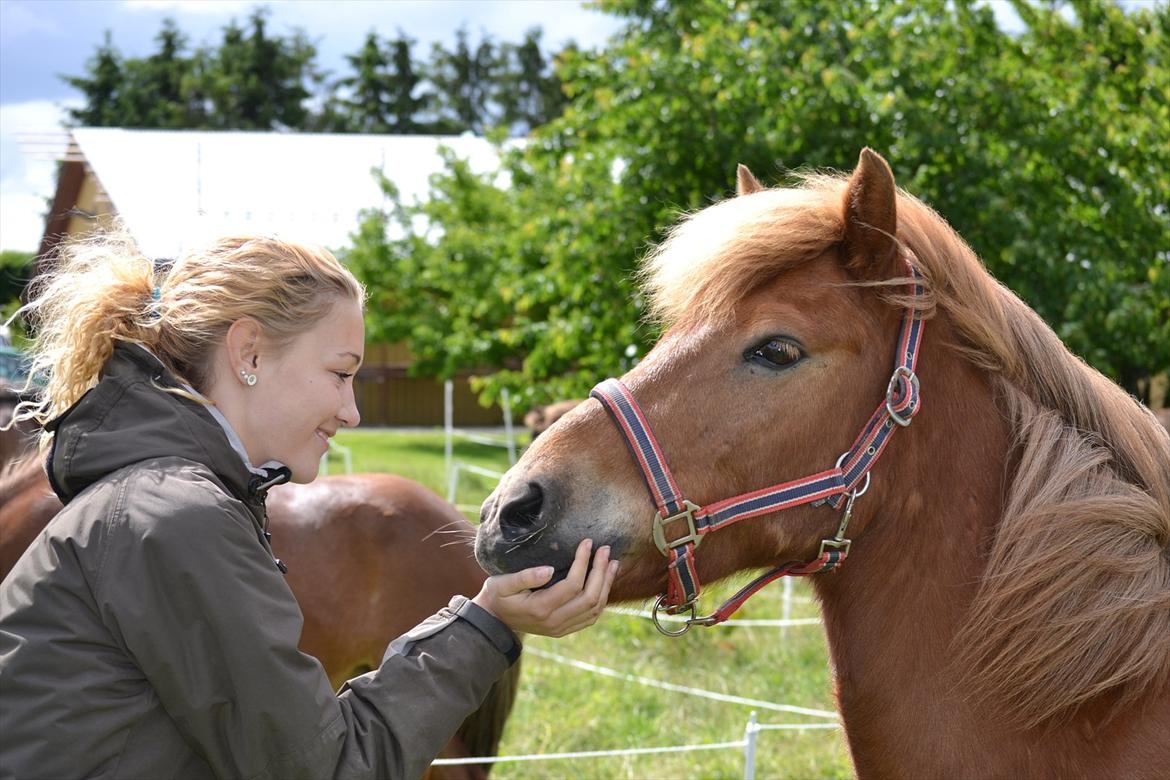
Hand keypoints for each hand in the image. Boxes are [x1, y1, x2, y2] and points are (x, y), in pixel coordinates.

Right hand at [472, 539, 618, 637]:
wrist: (493, 622)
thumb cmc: (497, 596)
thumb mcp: (502, 584)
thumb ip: (525, 577)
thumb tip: (549, 569)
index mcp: (540, 608)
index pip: (572, 585)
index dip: (583, 562)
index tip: (587, 542)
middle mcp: (554, 622)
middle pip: (589, 598)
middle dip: (600, 571)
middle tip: (605, 549)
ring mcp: (561, 628)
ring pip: (594, 609)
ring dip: (606, 585)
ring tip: (612, 563)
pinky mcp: (564, 629)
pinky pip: (590, 617)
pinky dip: (602, 599)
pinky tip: (605, 582)